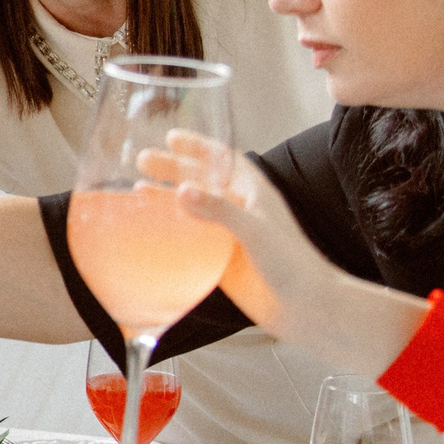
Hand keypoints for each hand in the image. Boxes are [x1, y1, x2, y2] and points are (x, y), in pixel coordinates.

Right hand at [160, 134, 308, 336]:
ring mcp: (230, 235)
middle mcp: (241, 210)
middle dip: (173, 169)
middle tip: (142, 161)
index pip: (223, 159)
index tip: (172, 137)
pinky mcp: (221, 260)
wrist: (306, 306)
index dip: (198, 146)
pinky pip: (190, 240)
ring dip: (167, 198)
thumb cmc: (292, 263)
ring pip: (192, 209)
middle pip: (201, 181)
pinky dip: (171, 231)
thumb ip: (219, 210)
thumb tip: (182, 190)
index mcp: (254, 193)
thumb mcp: (256, 230)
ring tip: (138, 189)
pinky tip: (152, 230)